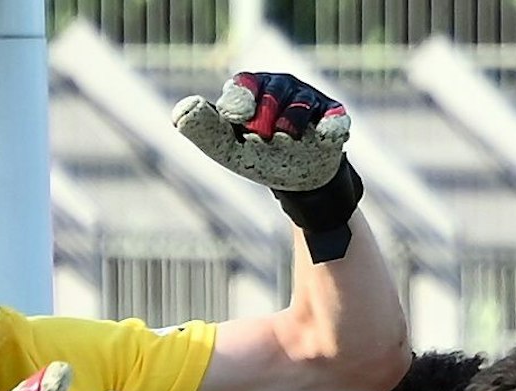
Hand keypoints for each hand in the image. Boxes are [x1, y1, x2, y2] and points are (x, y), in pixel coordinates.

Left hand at [173, 72, 348, 190]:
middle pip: (273, 91)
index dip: (240, 98)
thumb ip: (205, 129)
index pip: (244, 83)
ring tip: (287, 138)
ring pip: (300, 103)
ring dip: (291, 124)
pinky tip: (326, 136)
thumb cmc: (258, 156)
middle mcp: (280, 86)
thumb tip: (181, 113)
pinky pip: (334, 116)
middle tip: (261, 136)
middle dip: (264, 116)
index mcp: (252, 89)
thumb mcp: (229, 147)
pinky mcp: (334, 115)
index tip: (236, 116)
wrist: (299, 181)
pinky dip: (330, 125)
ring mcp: (309, 99)